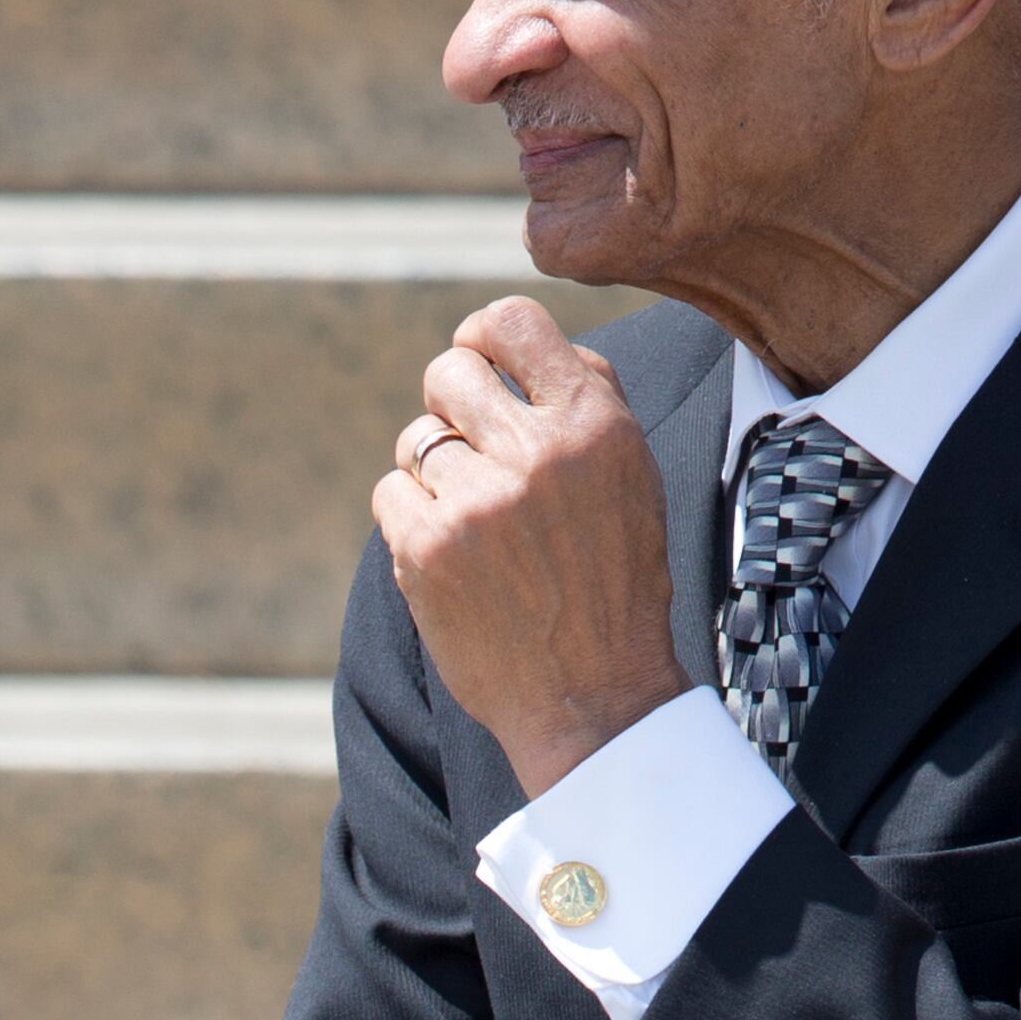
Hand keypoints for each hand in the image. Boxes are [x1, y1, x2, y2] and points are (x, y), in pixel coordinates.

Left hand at [374, 299, 684, 795]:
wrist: (592, 696)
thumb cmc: (613, 583)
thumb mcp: (631, 475)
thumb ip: (585, 400)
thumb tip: (517, 344)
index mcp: (593, 422)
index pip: (513, 323)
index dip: (481, 334)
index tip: (475, 354)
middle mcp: (535, 452)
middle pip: (448, 373)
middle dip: (450, 404)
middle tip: (468, 448)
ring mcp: (477, 502)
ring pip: (415, 440)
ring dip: (431, 472)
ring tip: (470, 518)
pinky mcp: (427, 552)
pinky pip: (389, 495)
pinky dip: (407, 518)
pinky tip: (444, 552)